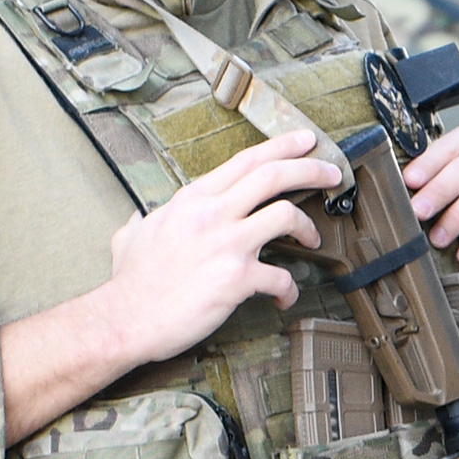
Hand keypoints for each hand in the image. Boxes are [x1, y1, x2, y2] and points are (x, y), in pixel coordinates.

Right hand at [3, 129, 348, 441]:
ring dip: (308, 226)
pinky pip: (281, 276)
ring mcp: (226, 244)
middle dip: (311, 170)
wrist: (124, 319)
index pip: (245, 160)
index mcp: (192, 199)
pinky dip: (289, 288)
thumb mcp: (130, 235)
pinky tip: (285, 297)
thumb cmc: (129, 282)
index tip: (305, 140)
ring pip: (285, 216)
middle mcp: (211, 214)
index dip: (281, 146)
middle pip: (273, 176)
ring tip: (314, 238)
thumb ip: (143, 221)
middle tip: (333, 174)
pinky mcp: (236, 279)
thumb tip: (138, 218)